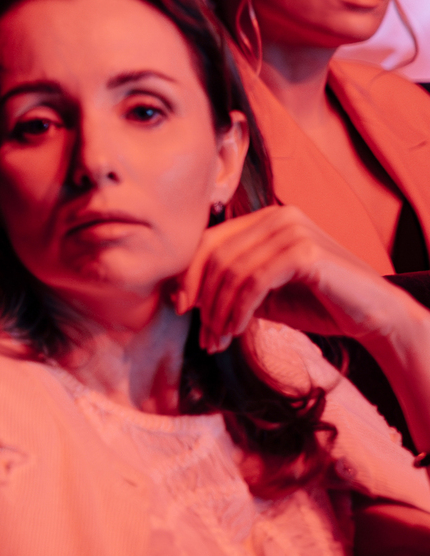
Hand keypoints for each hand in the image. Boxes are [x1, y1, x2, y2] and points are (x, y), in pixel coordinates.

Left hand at [174, 206, 423, 351]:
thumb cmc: (318, 304)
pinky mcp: (305, 251)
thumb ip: (230, 286)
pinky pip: (255, 281)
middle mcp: (278, 215)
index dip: (188, 275)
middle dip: (202, 298)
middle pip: (216, 255)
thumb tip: (181, 297)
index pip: (210, 241)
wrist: (376, 317)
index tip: (179, 308)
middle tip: (201, 335)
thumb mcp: (264, 293)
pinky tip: (236, 331)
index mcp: (265, 218)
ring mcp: (293, 229)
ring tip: (217, 340)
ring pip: (233, 271)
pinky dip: (239, 309)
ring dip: (219, 311)